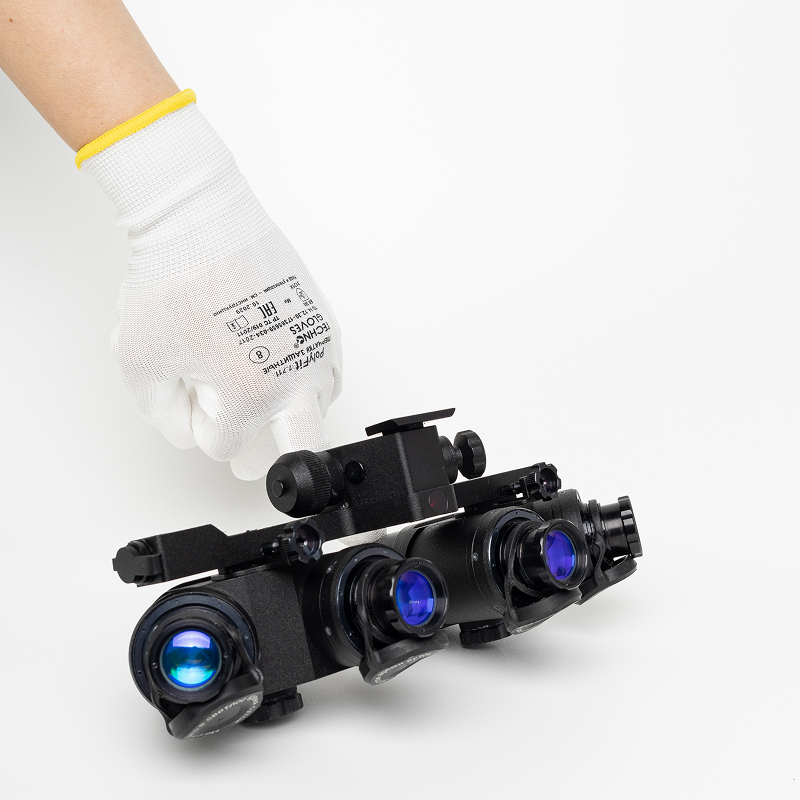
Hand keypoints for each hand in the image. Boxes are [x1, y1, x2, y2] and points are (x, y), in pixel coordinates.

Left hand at [82, 99, 342, 478]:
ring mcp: (317, 349)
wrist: (202, 218)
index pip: (226, 447)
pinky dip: (307, 381)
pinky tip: (280, 366)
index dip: (203, 430)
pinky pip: (329, 373)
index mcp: (248, 392)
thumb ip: (163, 416)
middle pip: (303, 448)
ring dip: (289, 411)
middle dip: (275, 456)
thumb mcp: (140, 360)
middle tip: (258, 456)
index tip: (194, 405)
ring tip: (259, 389)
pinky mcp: (326, 325)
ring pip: (317, 409)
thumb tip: (192, 431)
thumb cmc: (174, 278)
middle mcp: (294, 376)